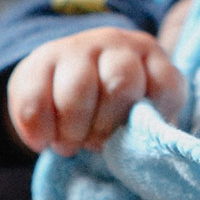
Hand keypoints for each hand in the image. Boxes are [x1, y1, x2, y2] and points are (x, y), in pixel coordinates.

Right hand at [7, 27, 186, 154]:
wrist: (60, 81)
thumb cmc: (112, 108)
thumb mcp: (138, 112)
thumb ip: (148, 127)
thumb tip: (148, 155)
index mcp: (150, 57)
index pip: (164, 85)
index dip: (146, 122)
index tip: (130, 137)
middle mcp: (116, 44)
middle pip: (120, 84)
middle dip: (106, 125)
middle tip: (94, 144)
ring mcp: (77, 47)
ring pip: (77, 92)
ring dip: (72, 131)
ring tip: (68, 146)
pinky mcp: (39, 61)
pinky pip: (36, 101)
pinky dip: (39, 131)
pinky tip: (42, 141)